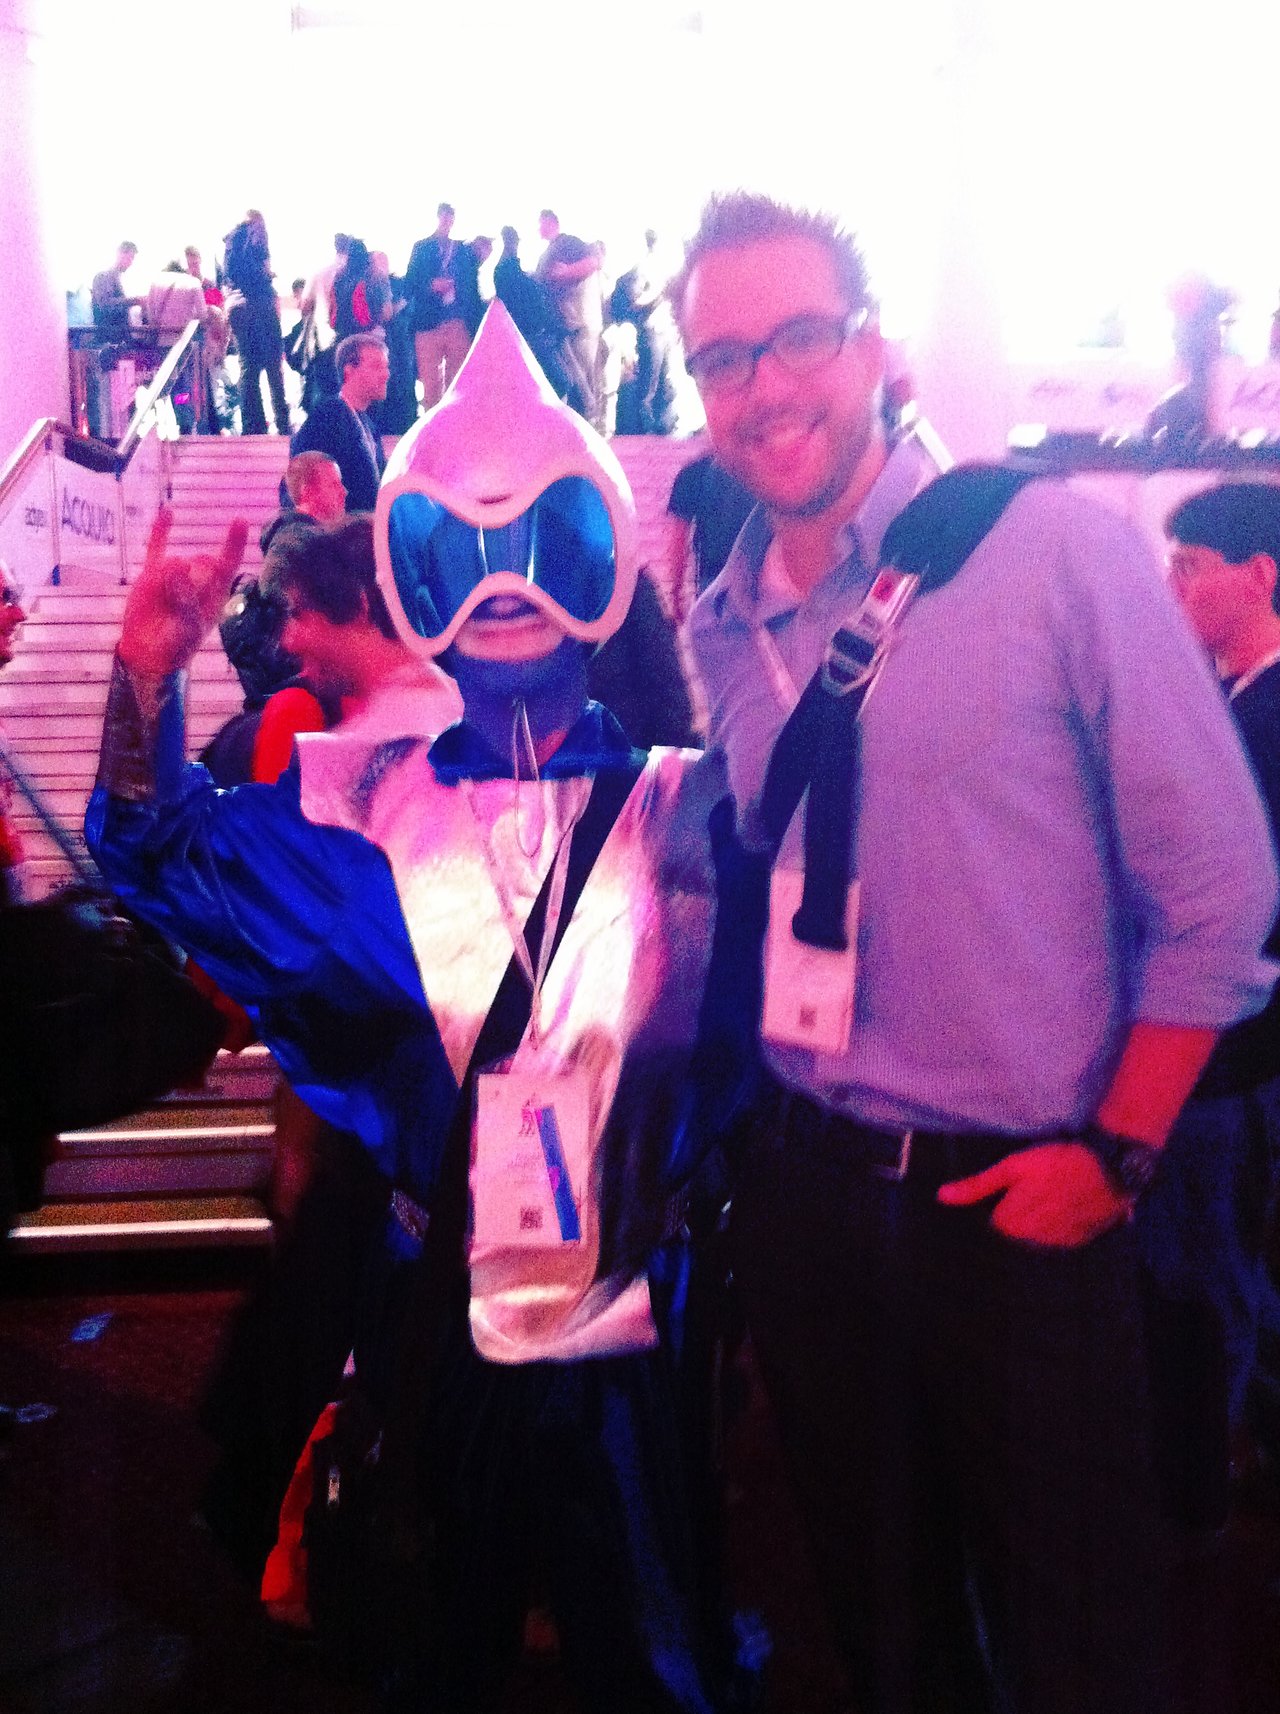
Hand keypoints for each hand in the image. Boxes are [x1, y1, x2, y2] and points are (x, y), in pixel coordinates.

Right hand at [119, 507, 247, 678]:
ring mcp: (176, 574)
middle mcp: (198, 580)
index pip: (229, 564)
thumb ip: (185, 598)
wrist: (148, 652)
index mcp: (215, 594)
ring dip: (171, 579)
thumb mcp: (187, 626)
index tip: (240, 519)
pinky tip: (167, 510)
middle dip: (194, 578)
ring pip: (178, 560)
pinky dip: (161, 530)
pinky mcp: (152, 574)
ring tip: (164, 601)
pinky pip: (157, 547)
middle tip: (180, 600)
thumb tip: (177, 562)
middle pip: (203, 561)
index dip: (234, 543)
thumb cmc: (175, 644)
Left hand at [936, 1141, 1132, 1247]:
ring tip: (1048, 1200)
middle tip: (1030, 1194)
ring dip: (1037, 1226)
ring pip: (1036, 1240)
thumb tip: (942, 1197)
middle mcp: (1033, 1240)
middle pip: (1014, 1235)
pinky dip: (1059, 1229)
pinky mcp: (1080, 1241)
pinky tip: (1065, 1209)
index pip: (994, 1226)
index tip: (1008, 1194)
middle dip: (1016, 1219)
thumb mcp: (1012, 1167)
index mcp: (1013, 1222)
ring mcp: (1058, 1243)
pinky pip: (1059, 1242)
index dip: (999, 1207)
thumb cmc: (1056, 1162)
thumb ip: (978, 1186)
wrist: (1110, 1169)